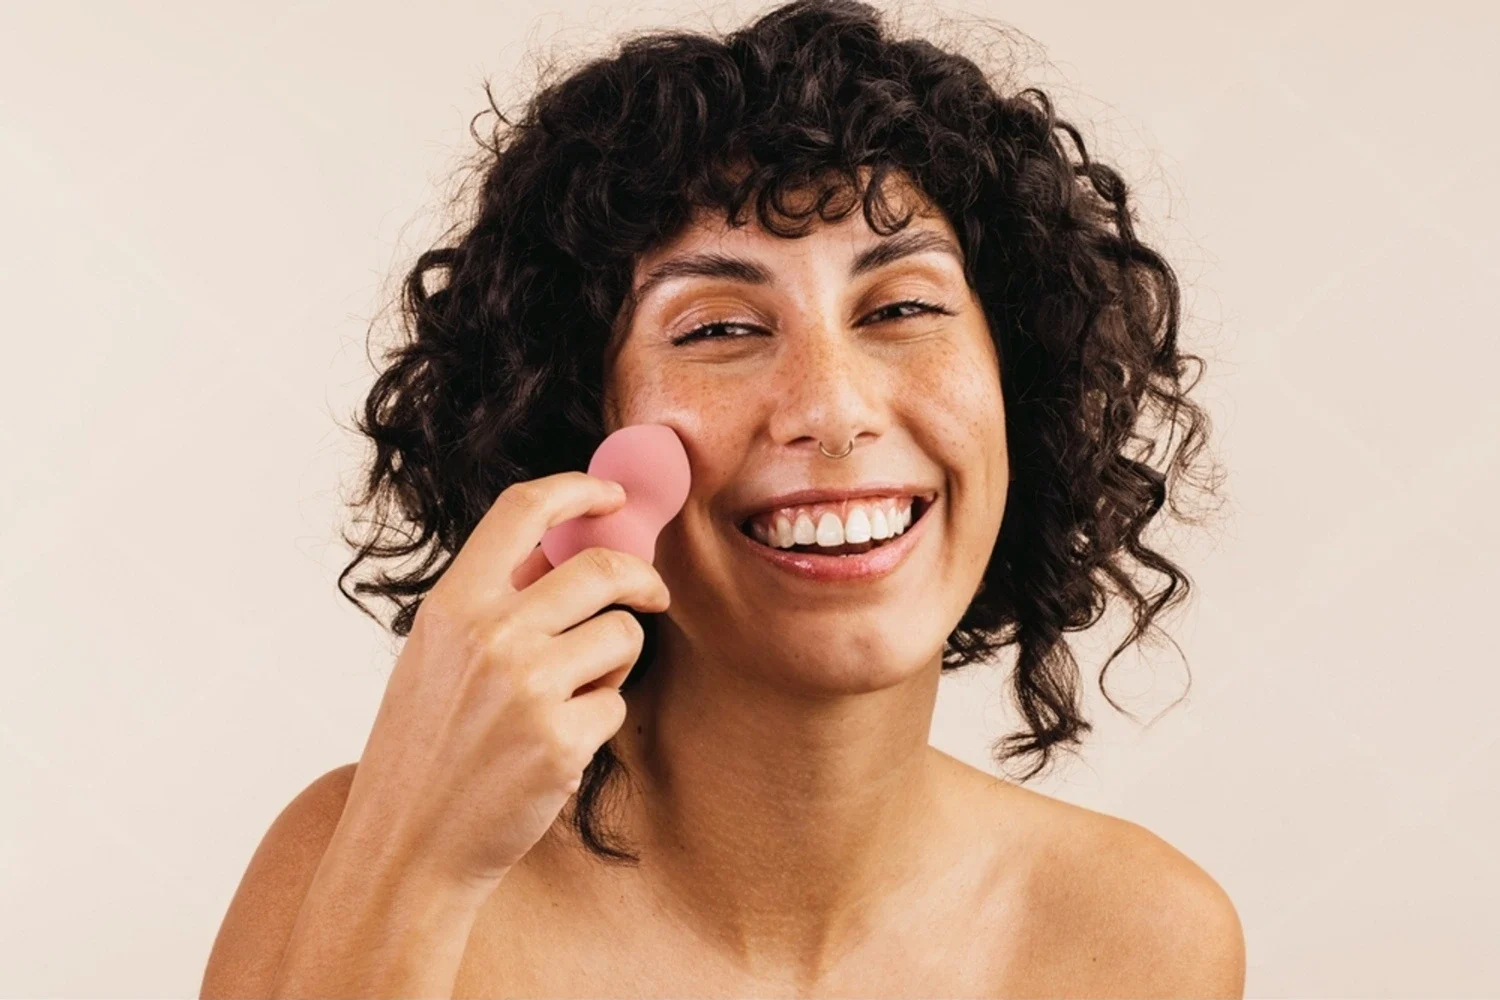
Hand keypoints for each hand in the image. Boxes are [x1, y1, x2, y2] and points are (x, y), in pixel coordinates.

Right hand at [337, 471, 669, 889]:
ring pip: (623, 637)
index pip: (522, 509)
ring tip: (568, 700)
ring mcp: (528, 686)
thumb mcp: (437, 657)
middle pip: (602, 568)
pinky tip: (555, 748)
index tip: (612, 497)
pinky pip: (616, 704)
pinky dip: (598, 723)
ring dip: (613, 665)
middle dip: (643, 578)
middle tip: (653, 595)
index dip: (578, 491)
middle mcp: (490, 634)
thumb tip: (569, 552)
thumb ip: (493, 603)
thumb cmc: (425, 750)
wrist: (407, 847)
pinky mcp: (561, 739)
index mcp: (452, 604)